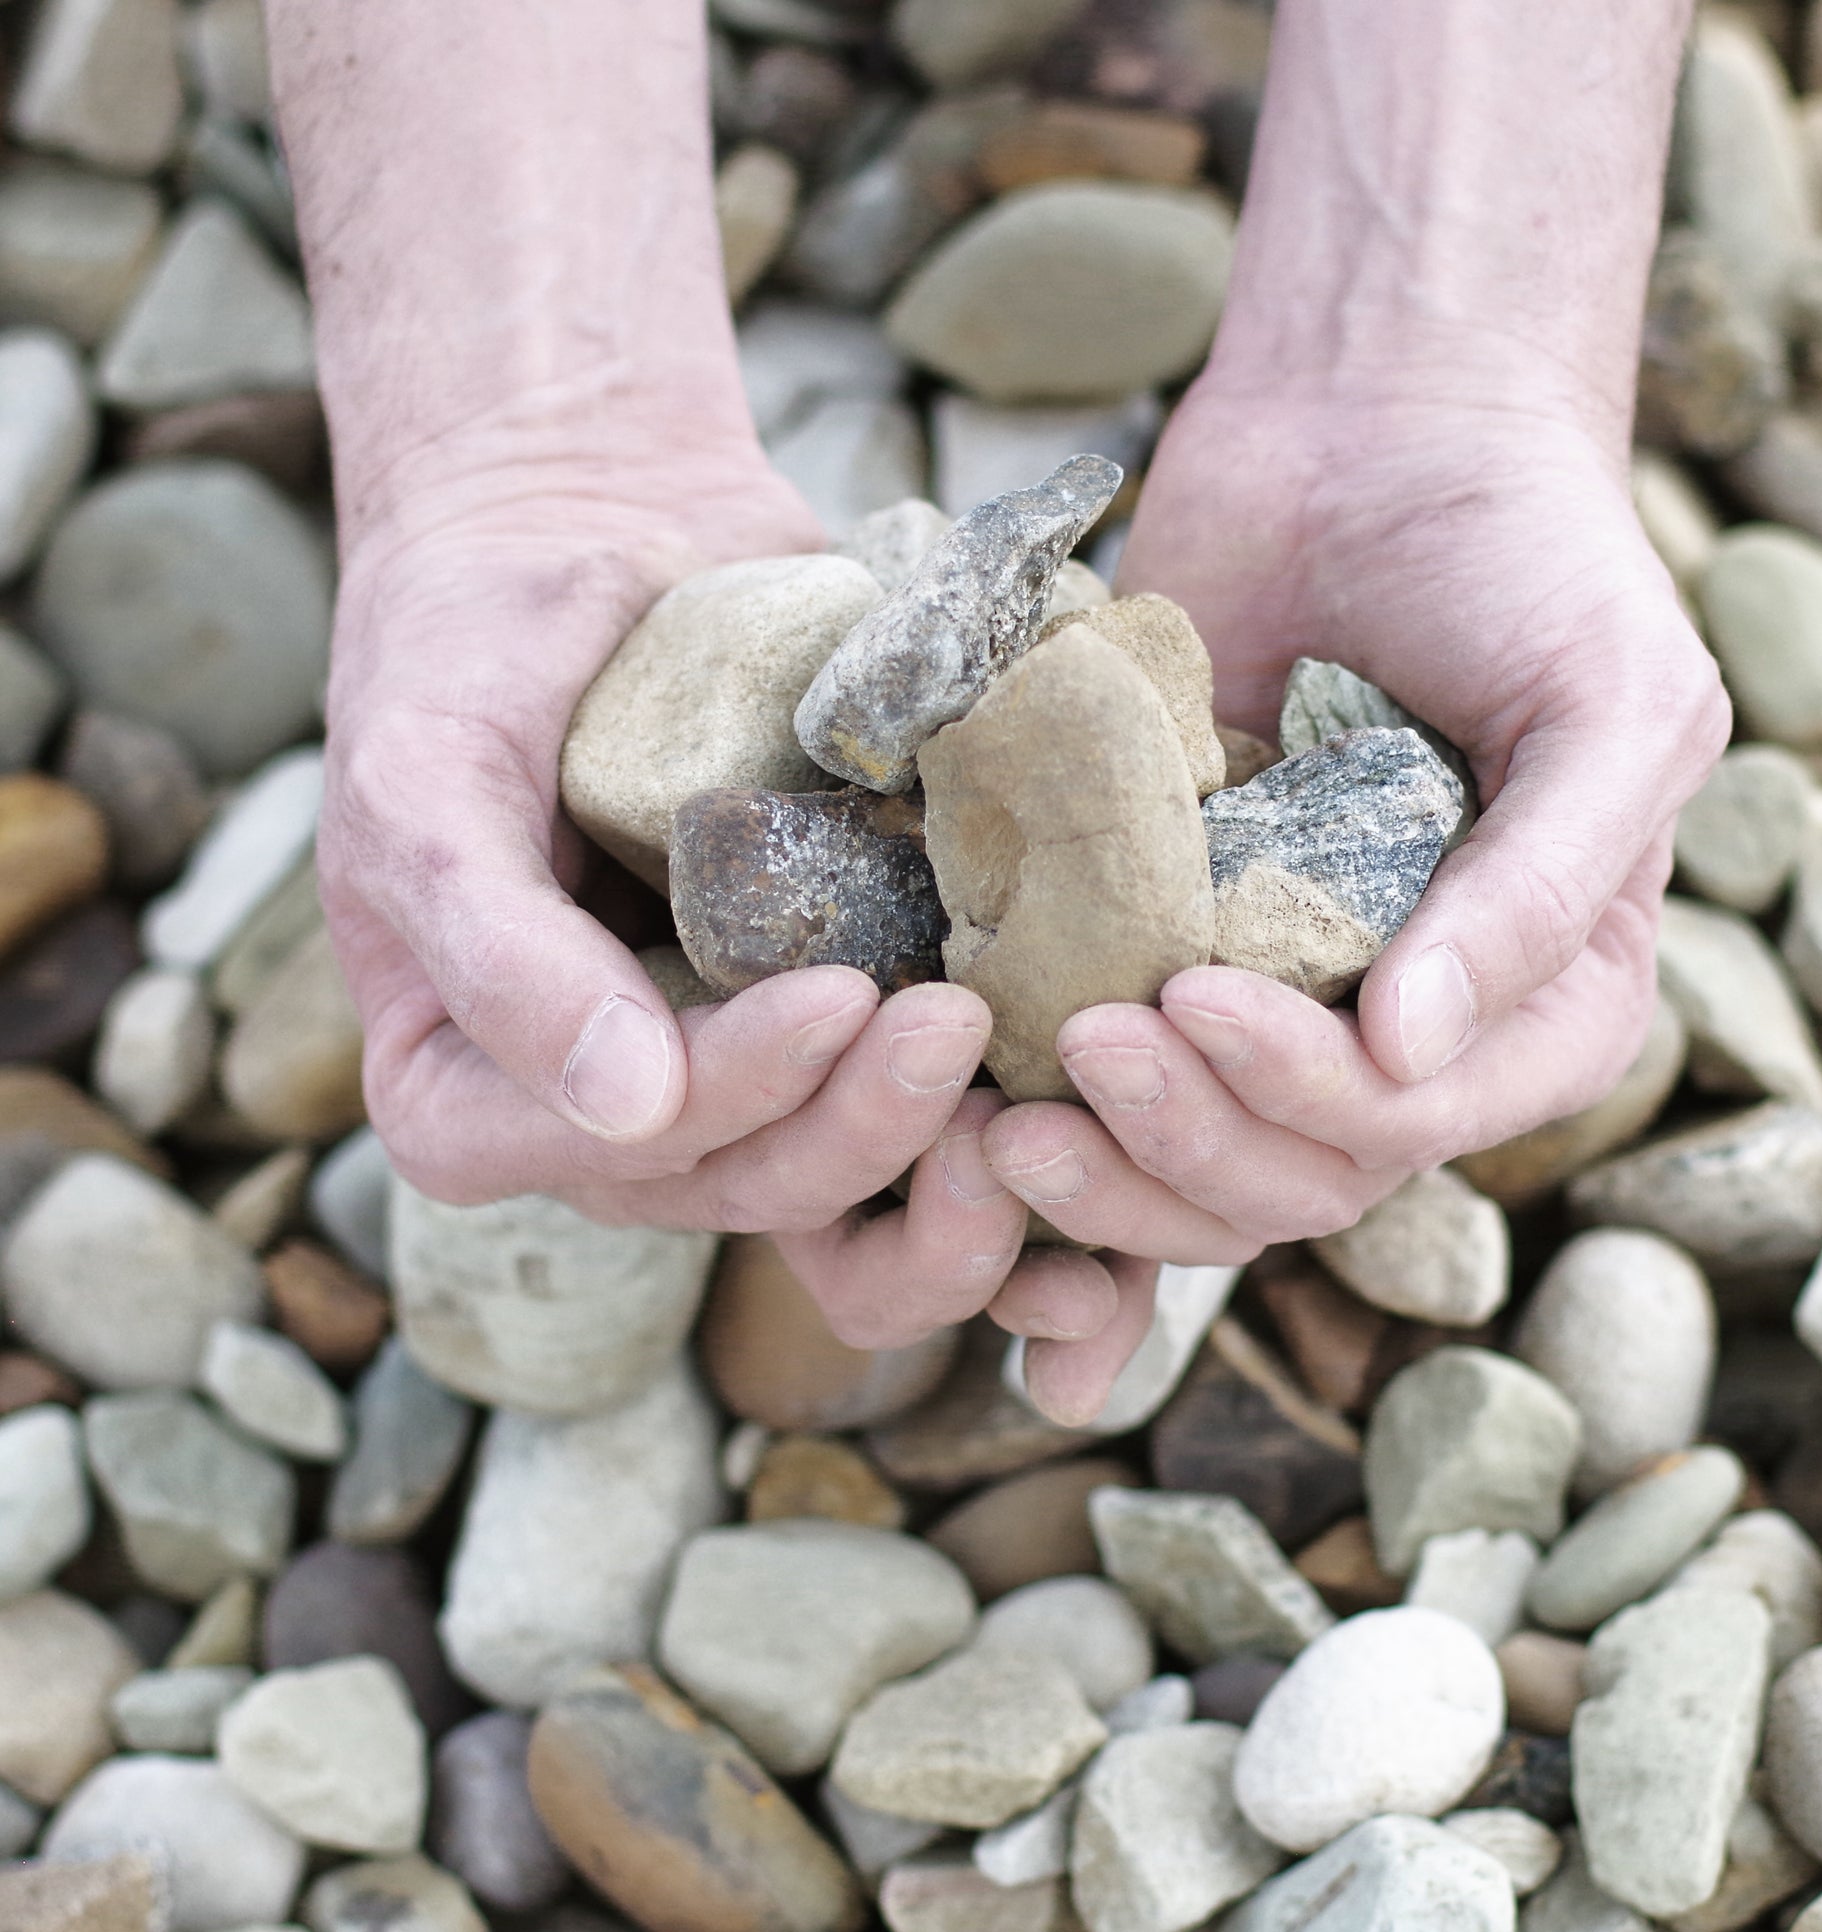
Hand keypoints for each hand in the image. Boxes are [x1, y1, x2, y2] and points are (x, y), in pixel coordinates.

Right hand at [322, 454, 1067, 1346]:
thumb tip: (630, 1110)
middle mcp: (607, 1119)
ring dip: (946, 1172)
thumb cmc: (470, 642)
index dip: (738, 1096)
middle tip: (963, 1022)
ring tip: (1040, 1103)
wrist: (588, 532)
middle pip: (750, 1184)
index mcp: (471, 1096)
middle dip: (864, 1128)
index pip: (624, 1150)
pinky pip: (905, 1127)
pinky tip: (1075, 1124)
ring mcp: (728, 1080)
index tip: (839, 996)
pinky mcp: (828, 1030)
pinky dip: (995, 1153)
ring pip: (845, 1191)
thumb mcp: (426, 778)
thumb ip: (498, 949)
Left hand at [976, 383, 1729, 1415]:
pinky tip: (962, 1113)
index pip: (1416, 1120)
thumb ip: (1544, 885)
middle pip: (1297, 1174)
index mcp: (1537, 1005)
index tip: (1194, 1001)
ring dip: (1104, 1168)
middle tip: (1082, 1049)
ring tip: (1001, 1120)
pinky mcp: (1157, 946)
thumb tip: (1413, 1052)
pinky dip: (1039, 1114)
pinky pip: (1105, 1080)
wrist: (1372, 421)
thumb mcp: (1609, 705)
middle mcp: (1406, 1031)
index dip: (1305, 1097)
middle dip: (1186, 1141)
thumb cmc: (1527, 555)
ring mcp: (1277, 996)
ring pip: (1193, 1162)